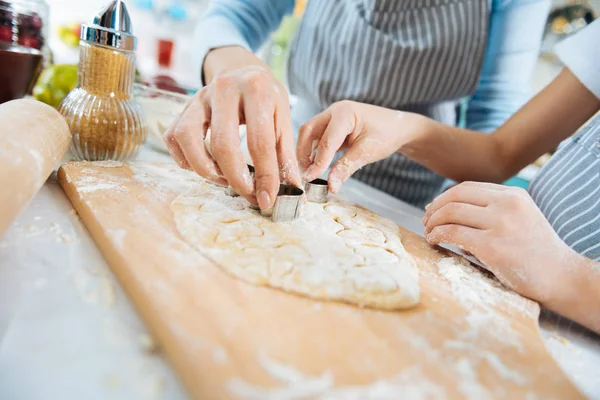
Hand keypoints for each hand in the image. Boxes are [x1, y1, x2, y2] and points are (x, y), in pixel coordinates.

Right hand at [163, 66, 300, 209]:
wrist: (243, 70)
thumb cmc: (266, 98)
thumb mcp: (283, 118)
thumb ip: (286, 155)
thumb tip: (292, 189)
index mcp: (256, 89)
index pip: (259, 142)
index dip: (265, 176)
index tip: (267, 199)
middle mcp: (224, 89)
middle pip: (223, 144)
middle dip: (235, 179)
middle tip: (247, 194)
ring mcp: (199, 96)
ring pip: (188, 139)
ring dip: (205, 169)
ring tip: (223, 179)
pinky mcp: (184, 106)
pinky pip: (173, 137)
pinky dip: (184, 159)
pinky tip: (203, 167)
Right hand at [297, 101, 425, 192]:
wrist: (398, 127)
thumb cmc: (387, 135)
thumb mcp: (367, 152)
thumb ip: (347, 167)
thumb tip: (331, 185)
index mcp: (345, 113)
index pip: (326, 140)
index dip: (317, 161)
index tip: (310, 178)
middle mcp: (334, 111)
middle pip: (309, 131)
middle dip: (303, 153)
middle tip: (304, 174)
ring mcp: (332, 117)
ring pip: (310, 134)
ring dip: (306, 152)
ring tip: (308, 172)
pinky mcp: (333, 125)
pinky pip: (318, 137)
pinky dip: (314, 151)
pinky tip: (315, 165)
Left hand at [422, 181, 579, 304]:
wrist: (560, 278)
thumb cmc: (535, 252)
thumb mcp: (520, 218)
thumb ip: (492, 210)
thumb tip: (446, 209)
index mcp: (513, 195)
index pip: (467, 188)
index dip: (444, 197)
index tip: (433, 209)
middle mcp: (507, 205)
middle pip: (455, 197)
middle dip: (434, 208)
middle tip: (425, 221)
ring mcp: (500, 225)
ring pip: (450, 213)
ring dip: (432, 223)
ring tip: (428, 233)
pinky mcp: (492, 247)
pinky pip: (453, 233)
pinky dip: (437, 235)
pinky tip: (434, 242)